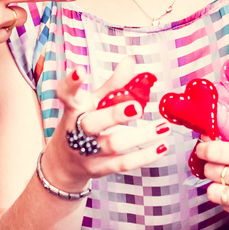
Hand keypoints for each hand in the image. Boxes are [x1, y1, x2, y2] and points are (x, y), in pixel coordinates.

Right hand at [39, 59, 169, 192]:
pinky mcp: (99, 169)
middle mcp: (76, 130)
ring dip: (141, 136)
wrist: (64, 163)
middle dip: (114, 115)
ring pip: (113, 144)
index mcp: (74, 108)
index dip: (71, 83)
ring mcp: (86, 152)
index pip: (67, 94)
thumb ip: (113, 84)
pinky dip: (144, 156)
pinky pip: (123, 164)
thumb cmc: (84, 123)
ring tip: (163, 126)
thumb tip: (131, 61)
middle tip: (138, 108)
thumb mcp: (94, 102)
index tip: (80, 70)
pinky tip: (162, 146)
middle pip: (92, 123)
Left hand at [195, 139, 228, 224]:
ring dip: (215, 185)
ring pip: (213, 193)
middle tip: (217, 163)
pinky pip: (226, 207)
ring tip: (225, 180)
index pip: (214, 153)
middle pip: (211, 172)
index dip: (203, 149)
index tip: (202, 148)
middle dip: (210, 165)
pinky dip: (227, 199)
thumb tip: (209, 144)